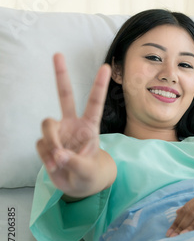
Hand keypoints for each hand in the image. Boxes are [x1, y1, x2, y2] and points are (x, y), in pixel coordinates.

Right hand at [36, 53, 111, 196]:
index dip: (99, 85)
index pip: (95, 103)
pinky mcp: (47, 143)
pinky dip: (46, 157)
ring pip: (47, 126)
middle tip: (58, 54)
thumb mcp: (87, 171)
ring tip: (59, 162)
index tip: (105, 66)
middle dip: (61, 75)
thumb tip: (58, 154)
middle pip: (64, 95)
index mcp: (90, 127)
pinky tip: (55, 167)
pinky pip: (41, 144)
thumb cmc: (91, 174)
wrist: (80, 186)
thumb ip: (74, 162)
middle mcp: (73, 124)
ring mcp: (59, 132)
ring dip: (51, 143)